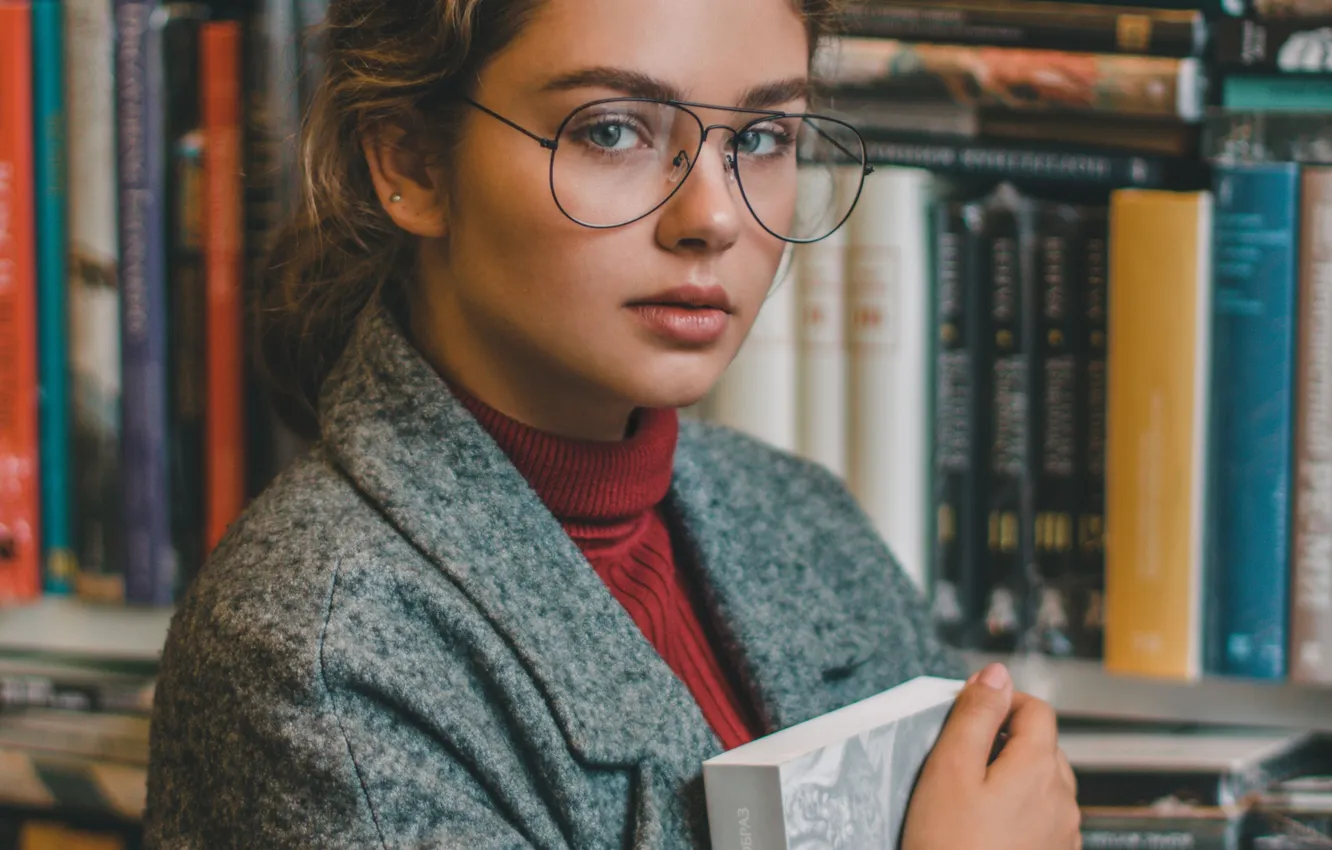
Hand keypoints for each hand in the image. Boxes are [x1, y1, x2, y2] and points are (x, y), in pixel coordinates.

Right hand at [901, 663, 1080, 849]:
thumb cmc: (949, 849)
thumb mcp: (949, 770)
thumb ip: (975, 715)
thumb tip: (996, 673)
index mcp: (1039, 767)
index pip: (1037, 709)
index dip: (1003, 701)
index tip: (971, 710)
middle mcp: (1063, 799)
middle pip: (1044, 745)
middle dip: (1007, 739)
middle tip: (961, 755)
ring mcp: (1063, 834)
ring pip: (1046, 783)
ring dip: (1015, 776)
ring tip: (970, 795)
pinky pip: (1044, 819)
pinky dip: (1020, 811)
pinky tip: (986, 828)